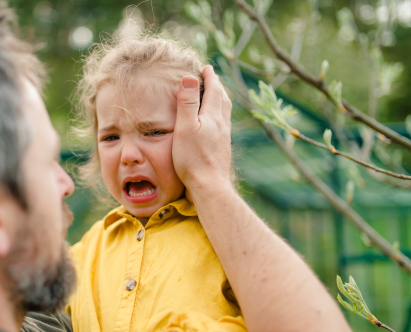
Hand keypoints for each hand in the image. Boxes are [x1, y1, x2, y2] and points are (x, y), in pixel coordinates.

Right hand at [172, 65, 232, 193]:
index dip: (210, 77)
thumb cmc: (193, 158)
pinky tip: (216, 124)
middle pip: (223, 99)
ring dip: (221, 100)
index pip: (214, 90)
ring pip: (225, 112)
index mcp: (213, 116)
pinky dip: (220, 116)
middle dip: (217, 86)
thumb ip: (187, 102)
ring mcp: (224, 137)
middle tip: (212, 78)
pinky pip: (224, 125)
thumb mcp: (185, 127)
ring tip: (216, 97)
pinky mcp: (223, 149)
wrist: (210, 185)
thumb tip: (190, 77)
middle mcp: (222, 124)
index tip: (206, 68)